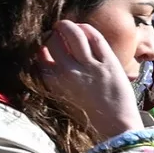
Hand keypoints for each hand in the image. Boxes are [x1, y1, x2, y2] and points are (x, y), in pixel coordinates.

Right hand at [39, 20, 142, 138]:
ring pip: (73, 34)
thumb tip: (45, 60)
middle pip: (53, 41)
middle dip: (52, 33)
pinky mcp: (108, 62)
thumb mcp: (60, 99)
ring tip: (65, 25)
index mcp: (53, 83)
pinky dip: (87, 29)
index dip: (40, 45)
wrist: (114, 127)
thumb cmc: (86, 117)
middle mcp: (68, 72)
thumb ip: (51, 79)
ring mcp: (89, 66)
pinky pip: (95, 38)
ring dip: (66, 26)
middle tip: (54, 31)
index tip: (43, 43)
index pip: (39, 55)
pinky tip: (84, 29)